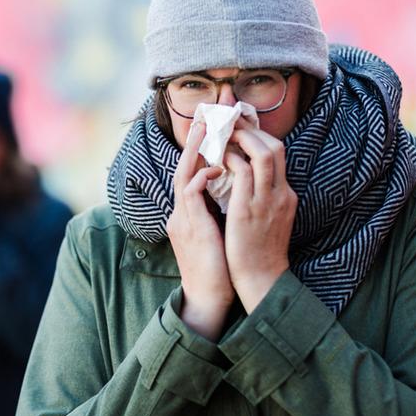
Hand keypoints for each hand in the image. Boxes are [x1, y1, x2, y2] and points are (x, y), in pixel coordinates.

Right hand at [168, 122, 233, 341]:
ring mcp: (182, 219)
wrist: (210, 297)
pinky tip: (219, 166)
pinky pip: (191, 192)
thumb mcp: (218, 235)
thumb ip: (218, 213)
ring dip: (196, 151)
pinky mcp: (190, 226)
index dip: (200, 154)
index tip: (212, 132)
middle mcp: (181, 214)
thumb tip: (234, 194)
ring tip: (208, 131)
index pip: (192, 176)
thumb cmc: (219, 269)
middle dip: (194, 143)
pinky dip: (203, 176)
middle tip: (206, 118)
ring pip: (184, 176)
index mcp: (188, 215)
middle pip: (183, 169)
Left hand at [224, 119, 297, 312]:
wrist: (261, 279)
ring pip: (263, 153)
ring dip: (242, 138)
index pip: (279, 154)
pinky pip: (243, 173)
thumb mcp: (268, 219)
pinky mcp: (248, 209)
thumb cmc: (257, 252)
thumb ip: (262, 198)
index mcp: (285, 195)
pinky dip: (231, 159)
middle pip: (276, 147)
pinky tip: (218, 157)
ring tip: (224, 133)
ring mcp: (267, 200)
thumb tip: (244, 179)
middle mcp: (280, 193)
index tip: (241, 126)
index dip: (260, 136)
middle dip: (253, 129)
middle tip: (231, 120)